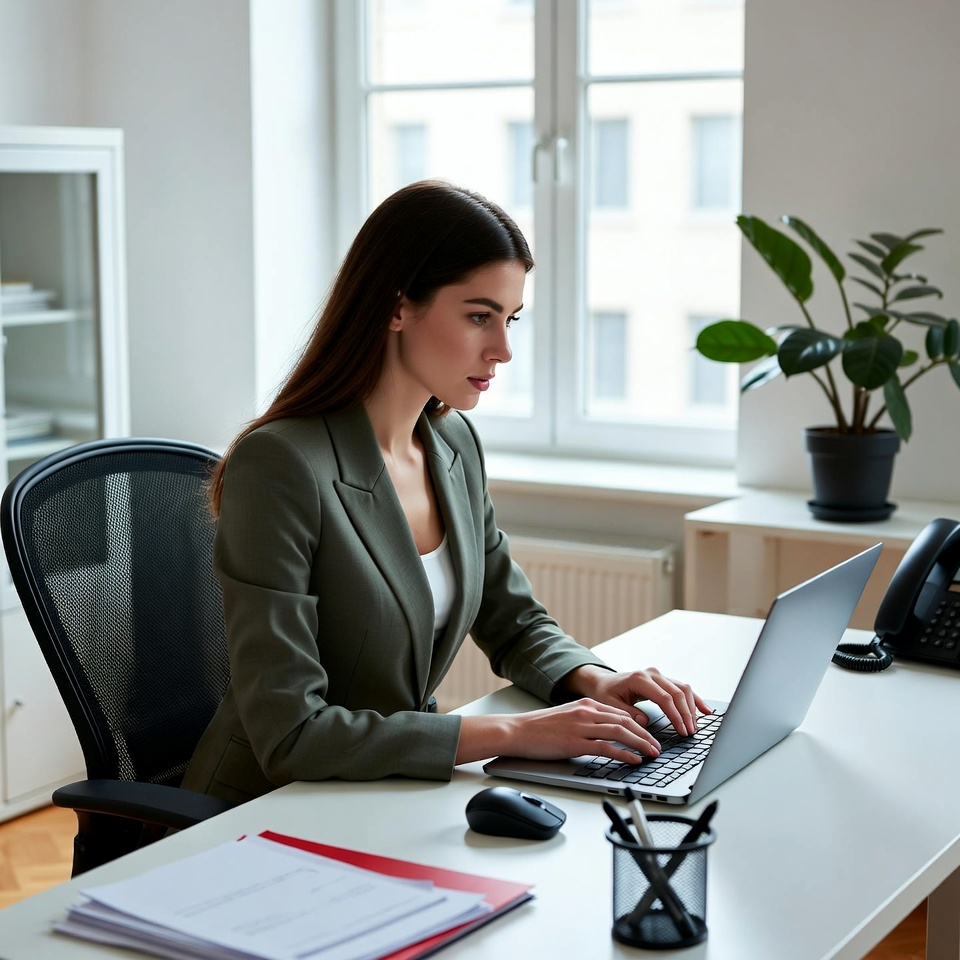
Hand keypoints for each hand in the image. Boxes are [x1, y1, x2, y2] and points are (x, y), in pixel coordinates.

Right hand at [456, 698, 663, 765]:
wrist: (517, 730)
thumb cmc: (538, 728)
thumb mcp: (567, 717)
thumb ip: (586, 722)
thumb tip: (606, 734)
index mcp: (586, 704)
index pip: (621, 713)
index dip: (640, 725)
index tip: (650, 736)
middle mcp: (587, 711)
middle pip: (626, 721)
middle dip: (646, 735)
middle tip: (657, 747)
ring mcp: (581, 726)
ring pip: (620, 732)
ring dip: (640, 744)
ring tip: (652, 754)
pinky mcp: (575, 742)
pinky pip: (606, 747)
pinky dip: (624, 753)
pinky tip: (633, 760)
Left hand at [563, 665, 710, 736]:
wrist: (602, 681)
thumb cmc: (605, 693)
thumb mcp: (610, 705)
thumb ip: (628, 714)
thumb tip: (645, 723)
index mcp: (640, 679)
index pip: (665, 698)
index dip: (676, 715)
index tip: (682, 731)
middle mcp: (652, 674)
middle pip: (678, 693)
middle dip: (687, 714)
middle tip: (690, 733)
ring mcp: (659, 675)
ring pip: (683, 689)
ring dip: (692, 708)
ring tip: (694, 727)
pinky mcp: (663, 680)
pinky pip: (683, 688)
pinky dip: (695, 699)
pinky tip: (705, 711)